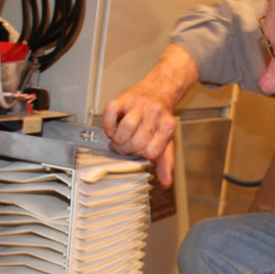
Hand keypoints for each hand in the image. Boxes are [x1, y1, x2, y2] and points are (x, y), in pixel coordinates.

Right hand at [101, 43, 199, 187]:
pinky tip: (111, 127)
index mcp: (167, 126)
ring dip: (117, 138)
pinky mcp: (123, 97)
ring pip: (126, 127)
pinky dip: (107, 123)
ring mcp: (138, 104)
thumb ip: (166, 162)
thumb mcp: (167, 140)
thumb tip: (166, 182)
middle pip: (137, 141)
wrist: (158, 91)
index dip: (141, 154)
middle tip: (123, 147)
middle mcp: (154, 114)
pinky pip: (111, 112)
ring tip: (117, 139)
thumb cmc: (159, 119)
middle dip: (126, 149)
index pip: (151, 151)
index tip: (137, 152)